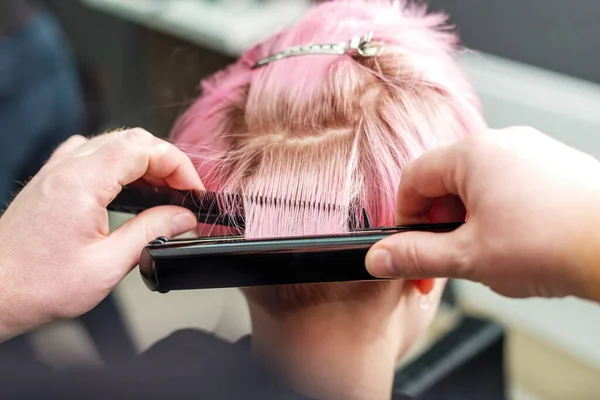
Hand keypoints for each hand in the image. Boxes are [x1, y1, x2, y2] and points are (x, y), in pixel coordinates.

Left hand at [0, 128, 202, 339]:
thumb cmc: (37, 285)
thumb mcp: (107, 264)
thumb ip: (151, 232)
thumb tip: (183, 217)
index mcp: (81, 182)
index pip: (143, 148)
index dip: (178, 164)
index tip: (193, 189)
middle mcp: (67, 168)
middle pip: (131, 139)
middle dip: (166, 161)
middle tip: (184, 192)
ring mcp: (56, 170)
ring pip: (113, 143)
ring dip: (145, 161)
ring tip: (163, 192)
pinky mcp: (52, 180)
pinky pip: (93, 153)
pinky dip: (120, 163)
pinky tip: (128, 187)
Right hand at [365, 126, 599, 299]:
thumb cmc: (555, 243)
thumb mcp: (469, 257)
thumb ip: (416, 256)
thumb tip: (380, 257)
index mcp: (472, 154)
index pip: (414, 178)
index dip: (403, 216)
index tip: (407, 246)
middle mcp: (502, 143)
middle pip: (445, 182)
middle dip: (439, 225)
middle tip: (447, 261)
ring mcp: (532, 152)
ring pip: (478, 186)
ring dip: (469, 221)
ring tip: (487, 256)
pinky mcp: (555, 167)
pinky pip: (509, 185)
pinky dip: (500, 214)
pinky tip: (517, 243)